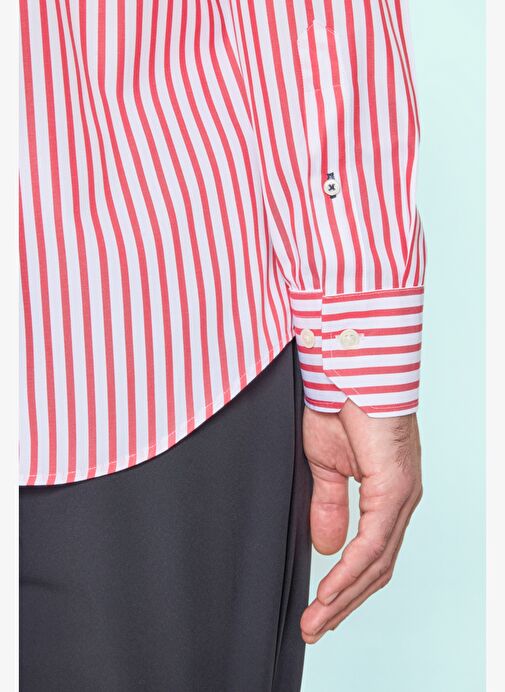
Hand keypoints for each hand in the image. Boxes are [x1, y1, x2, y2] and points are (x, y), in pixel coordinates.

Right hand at [300, 400, 421, 642]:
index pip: (371, 554)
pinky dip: (349, 571)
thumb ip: (330, 506)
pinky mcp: (394, 488)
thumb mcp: (326, 466)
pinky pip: (372, 542)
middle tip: (315, 627)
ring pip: (377, 563)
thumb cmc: (340, 404)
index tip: (320, 608)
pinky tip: (329, 591)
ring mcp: (401, 496)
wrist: (349, 368)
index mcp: (387, 494)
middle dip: (344, 602)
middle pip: (377, 568)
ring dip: (344, 596)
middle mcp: (401, 500)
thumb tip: (327, 547)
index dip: (347, 586)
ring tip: (316, 620)